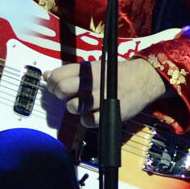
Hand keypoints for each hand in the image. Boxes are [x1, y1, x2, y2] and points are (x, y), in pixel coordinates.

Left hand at [44, 57, 167, 126]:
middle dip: (61, 95)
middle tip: (68, 96)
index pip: (57, 76)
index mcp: (88, 68)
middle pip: (62, 90)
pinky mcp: (109, 113)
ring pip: (73, 107)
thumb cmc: (114, 74)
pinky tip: (94, 113)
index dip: (52, 84)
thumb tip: (47, 75)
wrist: (143, 80)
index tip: (57, 87)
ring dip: (75, 107)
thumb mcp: (93, 67)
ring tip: (84, 104)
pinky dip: (87, 119)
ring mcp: (101, 98)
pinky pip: (87, 121)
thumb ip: (69, 72)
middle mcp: (93, 81)